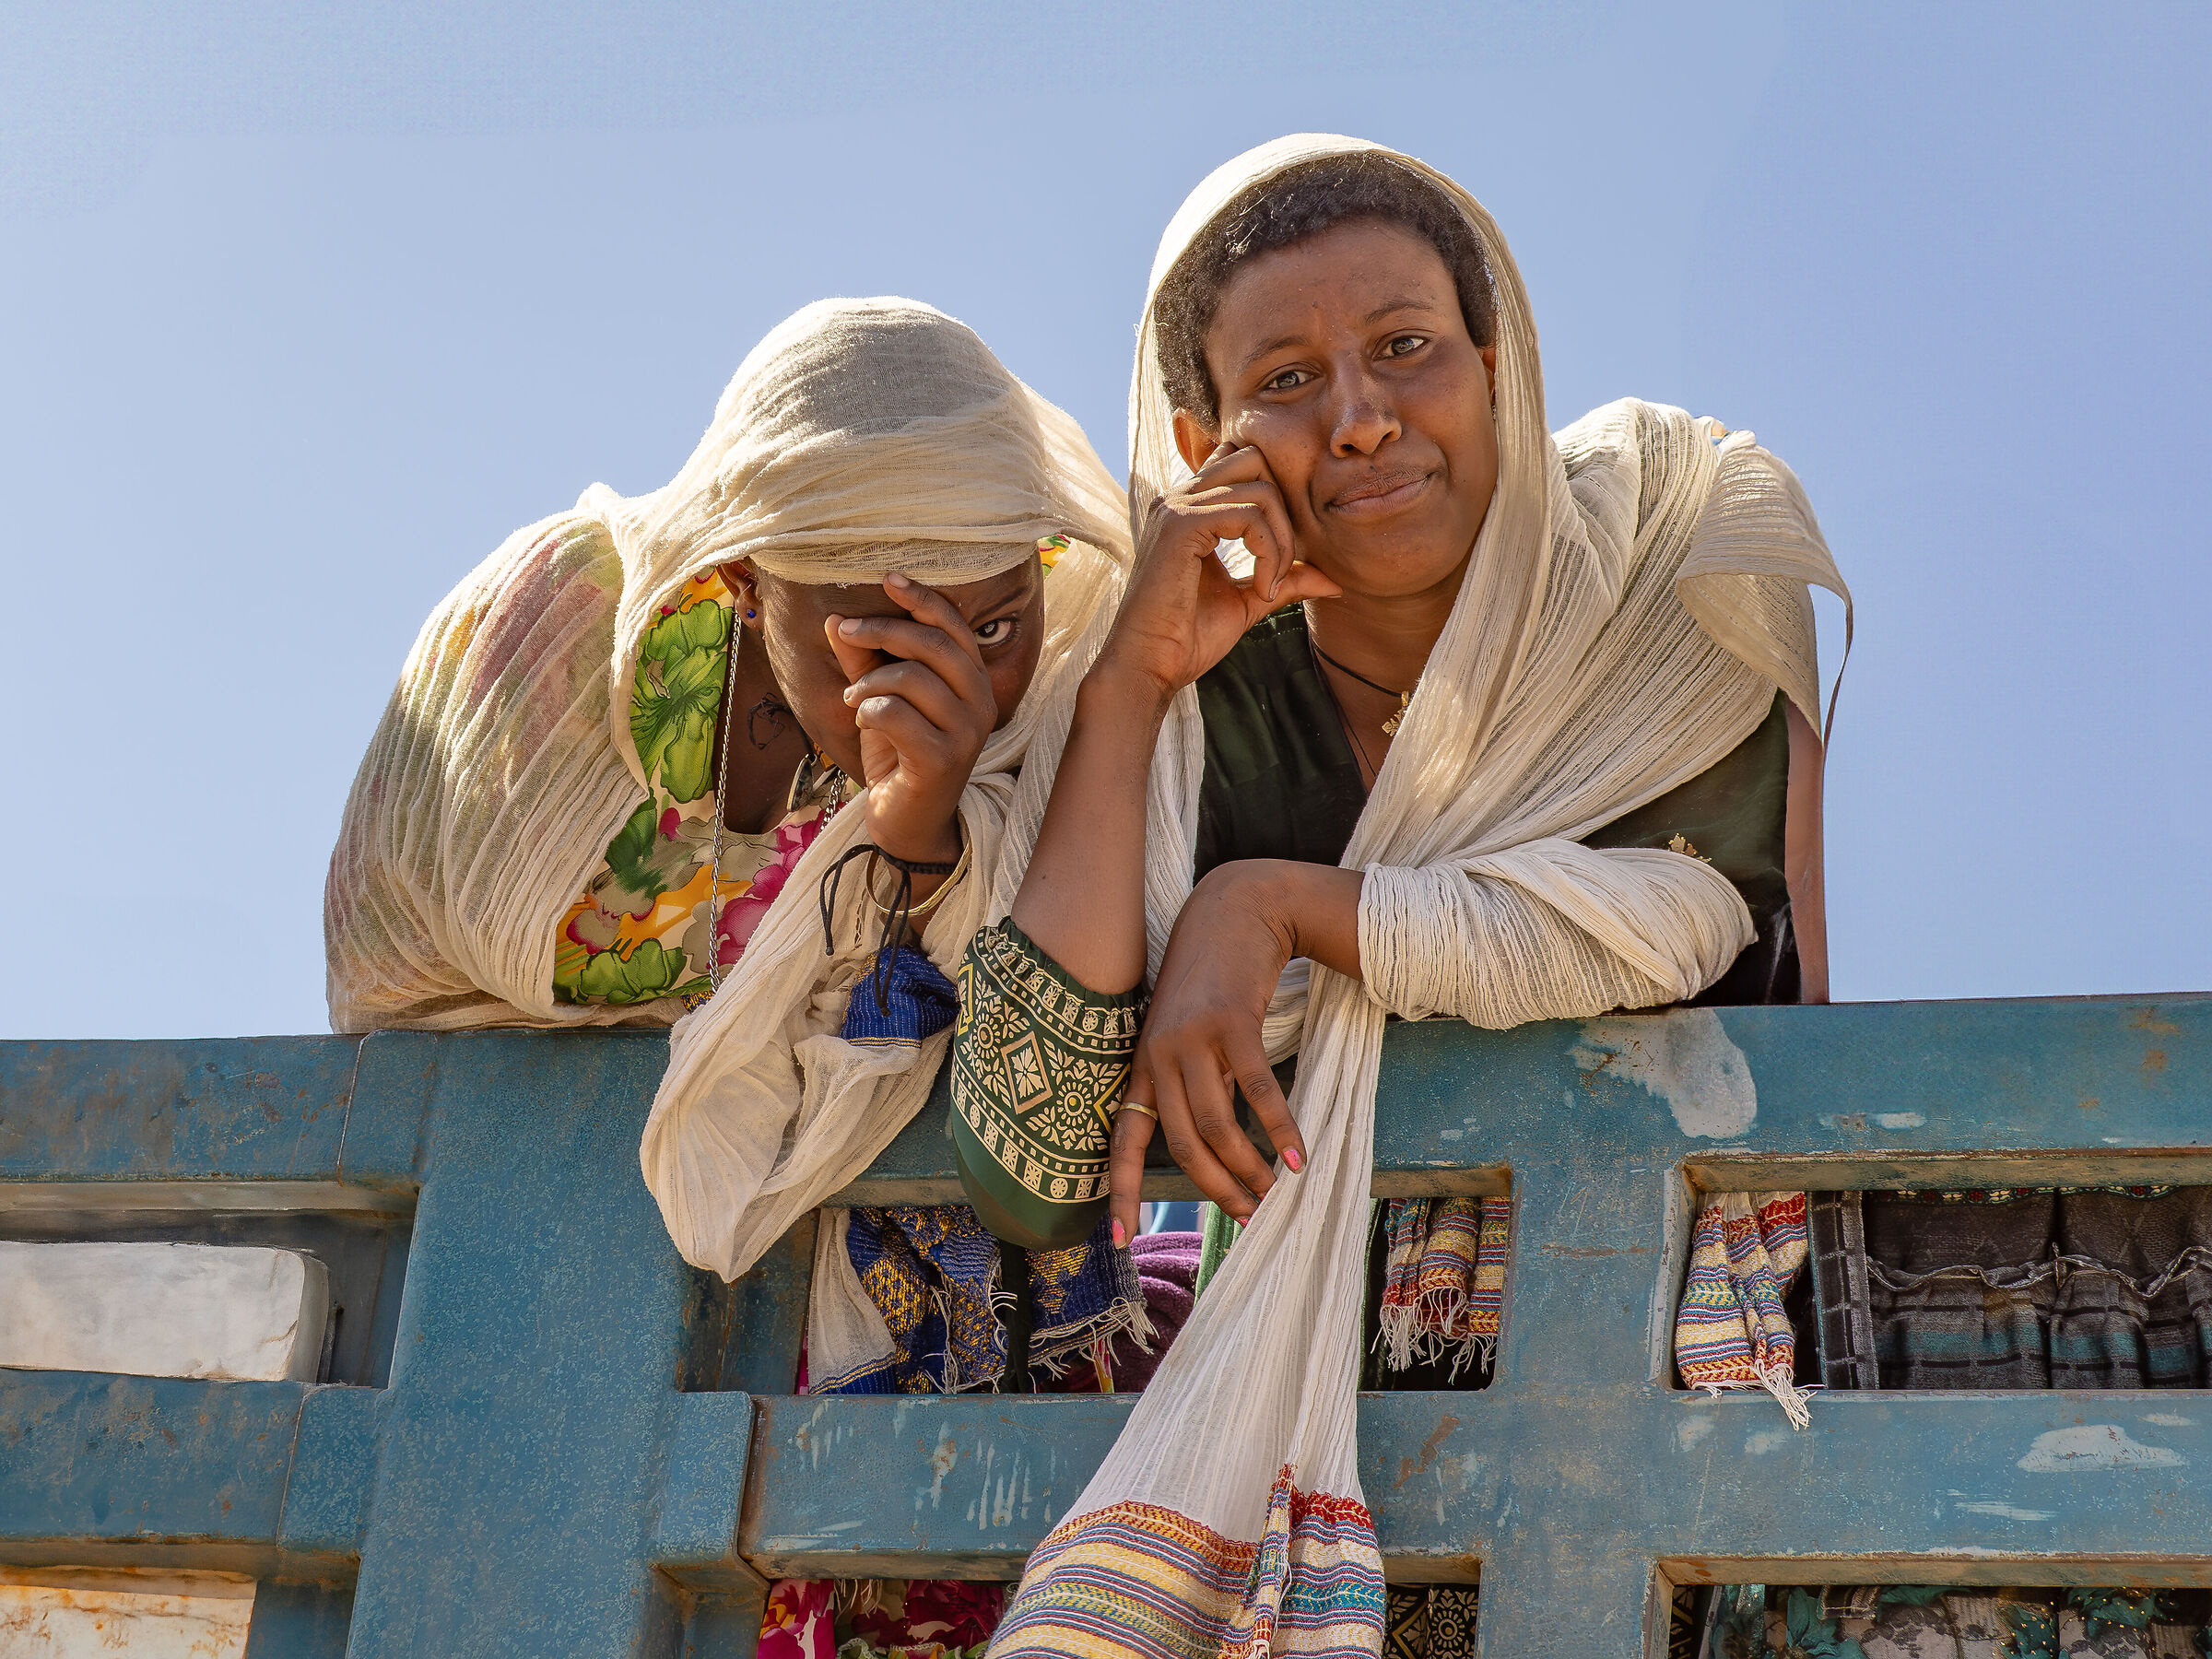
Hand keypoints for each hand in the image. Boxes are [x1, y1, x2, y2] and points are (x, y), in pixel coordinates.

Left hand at [826, 574, 994, 866]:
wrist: (906, 821)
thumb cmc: (898, 756)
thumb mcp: (880, 699)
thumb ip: (864, 661)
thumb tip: (836, 621)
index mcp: (974, 682)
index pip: (954, 627)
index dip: (923, 598)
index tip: (888, 578)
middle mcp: (981, 703)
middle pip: (934, 644)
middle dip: (882, 630)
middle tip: (845, 631)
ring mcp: (967, 733)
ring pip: (912, 677)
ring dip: (869, 681)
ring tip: (852, 698)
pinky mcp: (943, 760)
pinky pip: (897, 714)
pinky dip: (869, 711)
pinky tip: (862, 721)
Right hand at [1096, 443, 1340, 699]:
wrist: (1150, 667)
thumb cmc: (1187, 639)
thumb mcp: (1247, 602)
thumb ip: (1284, 579)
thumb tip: (1332, 579)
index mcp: (1189, 510)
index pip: (1246, 467)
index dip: (1276, 505)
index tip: (1279, 559)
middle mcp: (1179, 499)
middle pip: (1256, 460)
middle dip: (1284, 512)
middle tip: (1281, 566)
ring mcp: (1177, 507)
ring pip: (1261, 488)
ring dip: (1281, 540)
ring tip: (1271, 586)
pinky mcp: (1180, 525)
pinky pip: (1249, 515)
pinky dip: (1268, 553)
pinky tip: (1261, 589)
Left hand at [1108, 861, 1311, 1244]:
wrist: (1233, 912)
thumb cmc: (1211, 982)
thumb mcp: (1184, 1033)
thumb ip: (1189, 1083)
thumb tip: (1213, 1147)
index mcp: (1142, 1066)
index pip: (1122, 1141)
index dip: (1119, 1192)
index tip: (1119, 1242)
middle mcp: (1159, 1057)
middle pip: (1182, 1144)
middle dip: (1215, 1189)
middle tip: (1246, 1217)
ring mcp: (1193, 1039)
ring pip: (1217, 1126)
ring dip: (1247, 1168)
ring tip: (1273, 1191)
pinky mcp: (1231, 1024)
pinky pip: (1257, 1092)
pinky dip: (1279, 1129)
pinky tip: (1296, 1157)